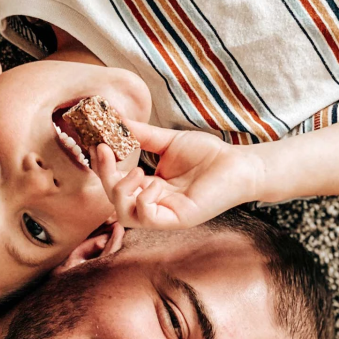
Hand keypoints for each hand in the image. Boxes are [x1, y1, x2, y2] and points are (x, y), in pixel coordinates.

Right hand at [94, 120, 263, 229]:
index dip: (103, 167)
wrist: (239, 164)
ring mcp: (164, 214)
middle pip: (114, 200)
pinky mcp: (177, 220)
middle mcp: (153, 203)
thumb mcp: (168, 142)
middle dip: (106, 176)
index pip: (115, 183)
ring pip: (124, 216)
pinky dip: (143, 201)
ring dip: (121, 192)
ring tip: (136, 171)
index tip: (99, 144)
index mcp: (148, 188)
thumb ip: (141, 135)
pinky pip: (147, 219)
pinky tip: (154, 184)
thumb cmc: (208, 155)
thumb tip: (116, 119)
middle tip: (106, 151)